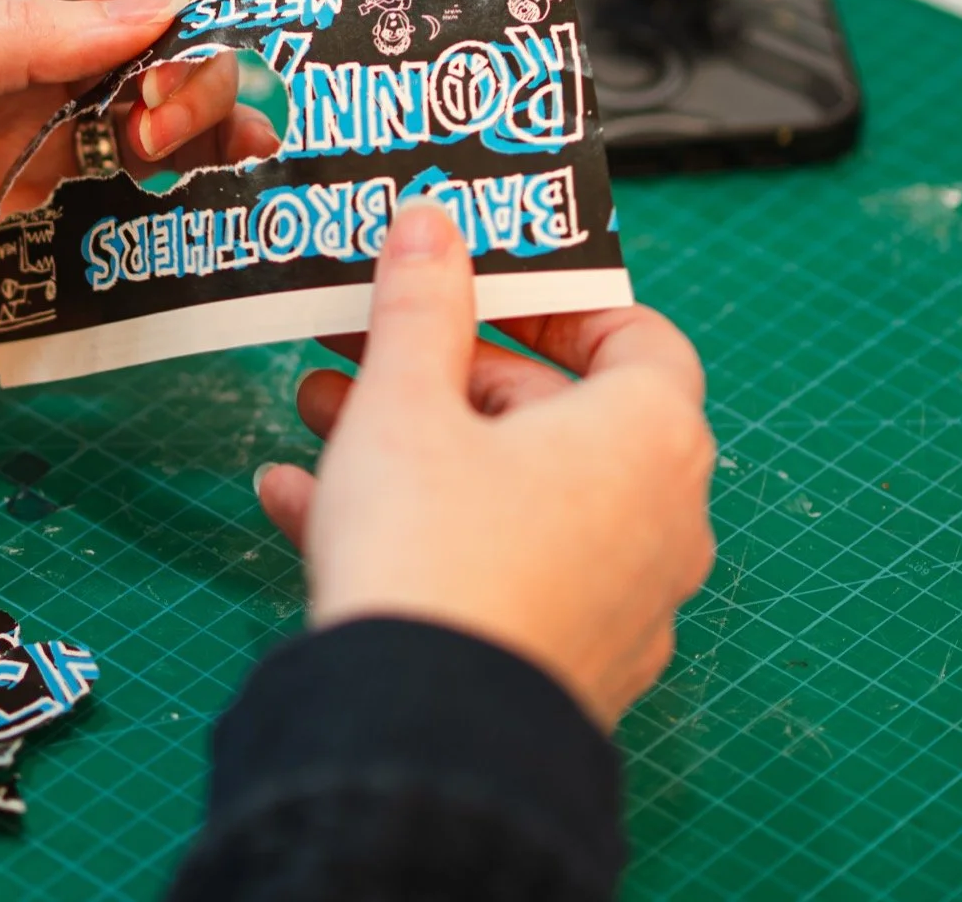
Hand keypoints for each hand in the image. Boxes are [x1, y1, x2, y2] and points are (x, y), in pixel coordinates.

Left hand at [0, 0, 280, 422]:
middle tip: (165, 138)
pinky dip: (167, 244)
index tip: (174, 52)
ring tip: (227, 182)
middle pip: (155, 59)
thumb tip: (149, 15)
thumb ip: (11, 37)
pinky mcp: (20, 269)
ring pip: (152, 152)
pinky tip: (205, 246)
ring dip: (205, 156)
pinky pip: (116, 251)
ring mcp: (21, 178)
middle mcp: (14, 88)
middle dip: (195, 82)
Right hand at [254, 199, 716, 729]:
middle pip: (557, 415)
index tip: (481, 286)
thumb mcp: (407, 401)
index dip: (556, 302)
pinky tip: (303, 506)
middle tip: (365, 345)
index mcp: (647, 437)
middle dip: (445, 374)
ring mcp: (618, 600)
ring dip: (415, 448)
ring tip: (316, 419)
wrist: (422, 736)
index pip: (636, 336)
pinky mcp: (565, 661)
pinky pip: (496, 567)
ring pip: (514, 494)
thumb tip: (432, 225)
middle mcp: (658, 518)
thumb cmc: (436, 554)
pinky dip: (419, 530)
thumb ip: (421, 305)